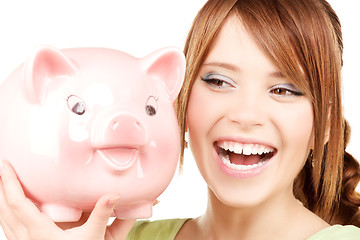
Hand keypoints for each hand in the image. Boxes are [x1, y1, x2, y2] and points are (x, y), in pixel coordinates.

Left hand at [0, 160, 135, 239]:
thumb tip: (113, 195)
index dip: (9, 183)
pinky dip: (7, 213)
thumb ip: (102, 215)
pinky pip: (9, 227)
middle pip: (4, 209)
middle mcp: (27, 237)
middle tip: (2, 167)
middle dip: (1, 186)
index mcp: (40, 232)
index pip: (18, 203)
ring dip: (2, 199)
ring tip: (3, 183)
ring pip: (4, 219)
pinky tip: (12, 208)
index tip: (5, 165)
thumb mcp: (93, 238)